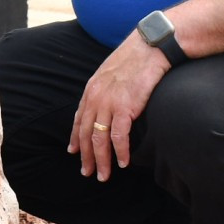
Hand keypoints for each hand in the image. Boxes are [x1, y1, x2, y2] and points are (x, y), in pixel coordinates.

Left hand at [67, 35, 170, 181]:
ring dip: (101, 160)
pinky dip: (120, 153)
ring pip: (99, 139)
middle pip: (85, 133)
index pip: (79, 119)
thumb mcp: (111, 72)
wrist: (150, 46)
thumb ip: (105, 89)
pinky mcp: (126, 107)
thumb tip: (107, 102)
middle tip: (87, 172)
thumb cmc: (136, 57)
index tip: (74, 152)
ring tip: (103, 176)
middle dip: (86, 156)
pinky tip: (122, 163)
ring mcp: (109, 103)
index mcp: (91, 89)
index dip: (75, 138)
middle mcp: (95, 97)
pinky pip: (119, 137)